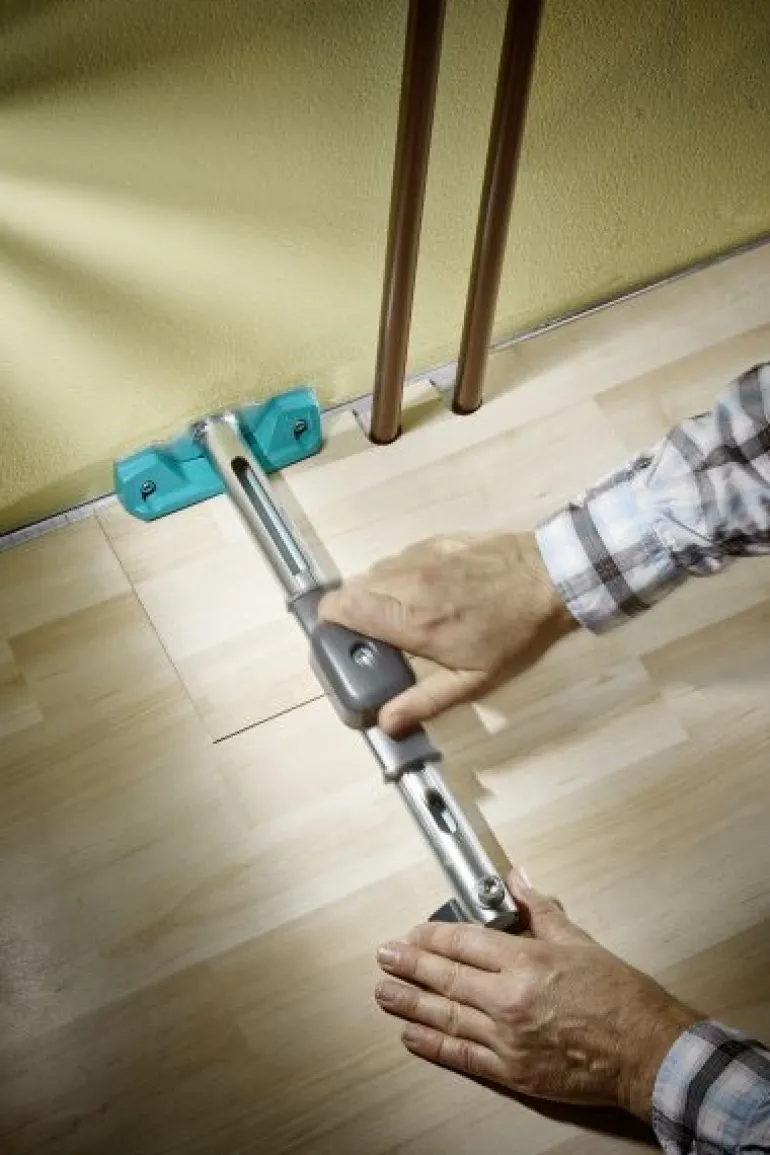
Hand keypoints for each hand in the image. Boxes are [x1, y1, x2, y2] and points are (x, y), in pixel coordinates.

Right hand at [318, 532, 575, 734]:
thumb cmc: (513, 634)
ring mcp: (419, 556)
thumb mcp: (473, 679)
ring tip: (404, 614)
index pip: (340, 608)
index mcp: (410, 619)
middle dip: (352, 612)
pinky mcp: (434, 540)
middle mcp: (406, 582)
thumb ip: (423, 700)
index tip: (344, 642)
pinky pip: (399, 558)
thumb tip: (385, 723)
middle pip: (350, 589)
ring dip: (377, 594)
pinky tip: (429, 591)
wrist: (551, 579)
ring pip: (373, 572)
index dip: (331, 625)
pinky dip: (400, 576)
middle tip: (374, 635)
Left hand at [374, 871, 699, 1120]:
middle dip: (411, 964)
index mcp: (526, 961)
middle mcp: (509, 999)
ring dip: (410, 1003)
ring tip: (385, 993)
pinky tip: (412, 1035)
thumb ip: (540, 910)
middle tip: (385, 956)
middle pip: (446, 977)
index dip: (433, 935)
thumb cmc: (620, 998)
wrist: (647, 1052)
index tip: (415, 932)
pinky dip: (434, 1045)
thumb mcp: (579, 941)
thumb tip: (518, 880)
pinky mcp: (513, 1072)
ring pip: (447, 1016)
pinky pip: (463, 1056)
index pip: (464, 941)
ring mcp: (508, 1038)